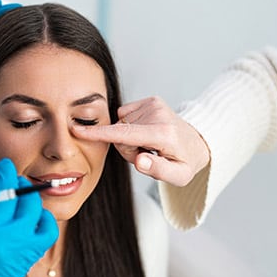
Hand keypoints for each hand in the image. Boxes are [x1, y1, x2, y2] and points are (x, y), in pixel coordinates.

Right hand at [0, 159, 57, 276]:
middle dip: (7, 175)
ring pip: (31, 203)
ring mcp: (18, 244)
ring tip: (16, 192)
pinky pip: (48, 226)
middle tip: (4, 172)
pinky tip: (30, 215)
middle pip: (11, 190)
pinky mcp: (31, 253)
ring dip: (24, 191)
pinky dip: (43, 215)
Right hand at [72, 96, 209, 185]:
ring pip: (121, 125)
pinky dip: (131, 126)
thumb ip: (158, 171)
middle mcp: (158, 115)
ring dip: (129, 138)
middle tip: (146, 154)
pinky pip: (125, 115)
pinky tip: (146, 131)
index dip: (99, 133)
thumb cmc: (185, 162)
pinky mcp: (151, 100)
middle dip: (126, 148)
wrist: (198, 141)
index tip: (78, 130)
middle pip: (120, 133)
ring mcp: (154, 104)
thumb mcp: (179, 176)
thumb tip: (140, 161)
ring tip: (149, 144)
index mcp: (163, 134)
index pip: (125, 134)